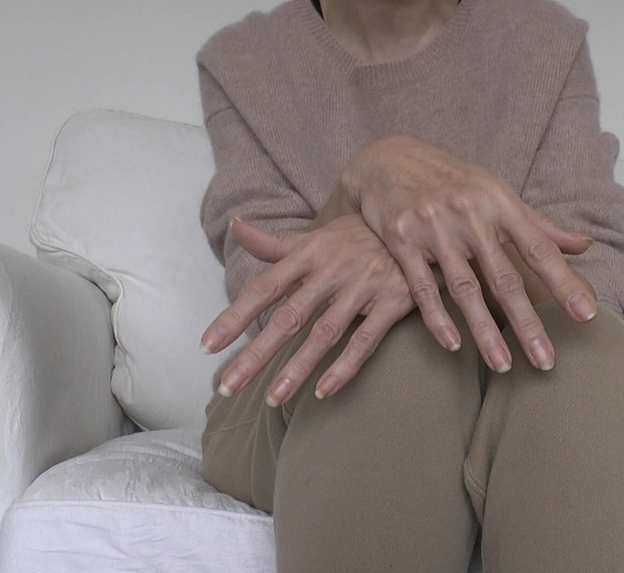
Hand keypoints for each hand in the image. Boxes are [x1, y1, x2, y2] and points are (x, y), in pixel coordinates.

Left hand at [201, 215, 415, 403]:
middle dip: (257, 353)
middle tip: (228, 385)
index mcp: (308, 254)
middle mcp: (332, 271)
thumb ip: (274, 243)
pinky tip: (323, 392)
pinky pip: (366, 340)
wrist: (416, 226)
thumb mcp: (316, 236)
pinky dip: (345, 367)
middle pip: (289, 316)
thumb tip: (236, 228)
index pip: (264, 288)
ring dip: (298, 368)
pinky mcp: (393, 302)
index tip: (208, 346)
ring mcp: (363, 287)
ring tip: (273, 398)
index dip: (235, 316)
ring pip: (325, 333)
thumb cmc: (358, 237)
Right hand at [343, 135, 596, 373]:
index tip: (587, 314)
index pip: (540, 249)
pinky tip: (454, 345)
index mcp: (500, 201)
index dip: (564, 282)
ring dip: (485, 332)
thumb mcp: (496, 192)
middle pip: (504, 277)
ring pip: (465, 289)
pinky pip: (423, 286)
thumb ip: (539, 225)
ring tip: (504, 367)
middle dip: (527, 323)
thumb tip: (584, 246)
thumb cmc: (453, 180)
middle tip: (547, 361)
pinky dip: (438, 318)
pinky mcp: (401, 238)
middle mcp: (470, 213)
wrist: (388, 158)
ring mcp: (434, 226)